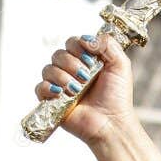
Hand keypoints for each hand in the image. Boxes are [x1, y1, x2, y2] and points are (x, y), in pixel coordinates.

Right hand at [34, 30, 136, 147]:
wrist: (112, 123)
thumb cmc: (118, 97)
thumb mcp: (120, 65)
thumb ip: (107, 44)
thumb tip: (86, 38)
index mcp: (85, 61)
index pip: (72, 43)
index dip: (78, 48)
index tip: (91, 61)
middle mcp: (71, 71)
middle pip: (58, 54)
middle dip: (72, 64)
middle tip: (86, 78)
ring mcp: (60, 86)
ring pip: (48, 69)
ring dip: (63, 77)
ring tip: (77, 90)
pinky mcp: (52, 101)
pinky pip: (39, 87)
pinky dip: (48, 88)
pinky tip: (61, 93)